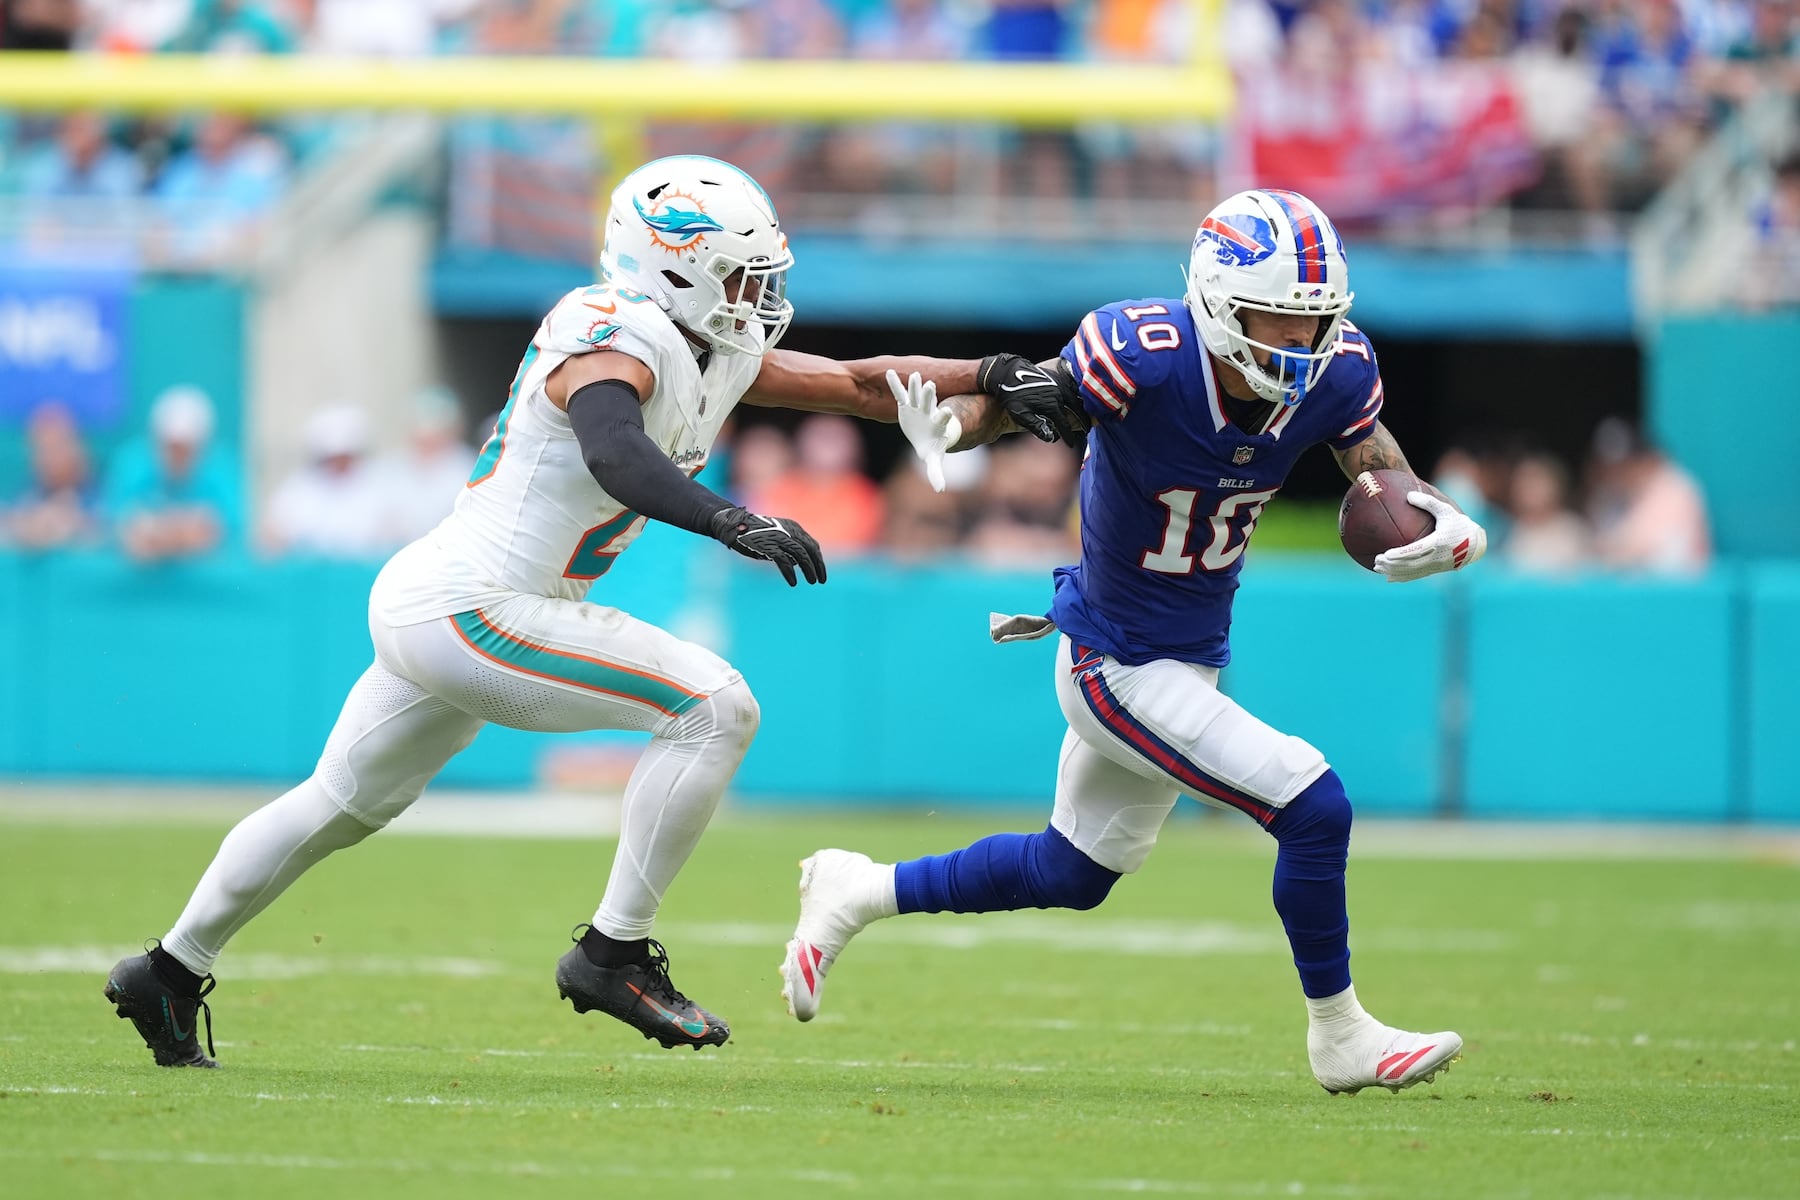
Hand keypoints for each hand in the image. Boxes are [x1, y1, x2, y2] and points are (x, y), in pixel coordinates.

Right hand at [708, 506, 826, 585]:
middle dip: (818, 565)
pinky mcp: (768, 545)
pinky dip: (790, 572)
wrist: (733, 524)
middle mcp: (788, 530)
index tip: (820, 571)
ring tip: (812, 581)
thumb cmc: (754, 533)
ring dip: (809, 569)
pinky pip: (784, 561)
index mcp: (793, 527)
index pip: (812, 544)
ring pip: (801, 554)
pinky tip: (793, 582)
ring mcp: (778, 537)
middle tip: (820, 580)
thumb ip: (788, 547)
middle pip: (810, 549)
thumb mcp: (776, 537)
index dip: (818, 559)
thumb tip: (798, 563)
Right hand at [886, 368, 960, 492]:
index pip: (942, 419)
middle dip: (929, 395)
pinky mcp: (906, 405)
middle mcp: (927, 413)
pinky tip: (889, 372)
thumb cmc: (932, 447)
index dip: (945, 416)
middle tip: (930, 385)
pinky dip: (894, 383)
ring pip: (915, 394)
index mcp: (936, 425)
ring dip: (914, 385)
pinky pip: (899, 393)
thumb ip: (936, 472)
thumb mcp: (934, 460)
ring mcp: (917, 407)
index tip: (948, 411)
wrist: (927, 435)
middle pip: (929, 403)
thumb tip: (940, 489)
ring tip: (914, 375)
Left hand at [976, 353, 1081, 443]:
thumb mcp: (1021, 414)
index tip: (1071, 444)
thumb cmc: (1011, 395)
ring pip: (1076, 397)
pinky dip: (1078, 393)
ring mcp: (1058, 383)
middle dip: (1083, 420)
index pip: (1064, 424)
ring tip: (1087, 414)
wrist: (1007, 372)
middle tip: (1087, 428)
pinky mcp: (1055, 376)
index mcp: (1051, 405)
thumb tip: (1051, 438)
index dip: (1068, 435)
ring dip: (1083, 407)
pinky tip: (1079, 396)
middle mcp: (1058, 394)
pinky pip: (1072, 386)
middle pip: (1077, 410)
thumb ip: (1036, 426)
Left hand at [1374, 491, 1487, 582]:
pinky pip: (1417, 576)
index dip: (1400, 554)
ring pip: (1412, 572)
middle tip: (1376, 561)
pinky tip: (1389, 578)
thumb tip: (1408, 495)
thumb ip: (1428, 502)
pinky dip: (1402, 577)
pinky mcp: (1436, 571)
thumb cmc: (1459, 524)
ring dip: (1394, 572)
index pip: (1416, 551)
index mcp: (1438, 542)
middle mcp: (1437, 557)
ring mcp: (1436, 566)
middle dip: (1392, 565)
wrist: (1476, 544)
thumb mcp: (1446, 510)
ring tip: (1377, 569)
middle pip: (1410, 564)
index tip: (1385, 554)